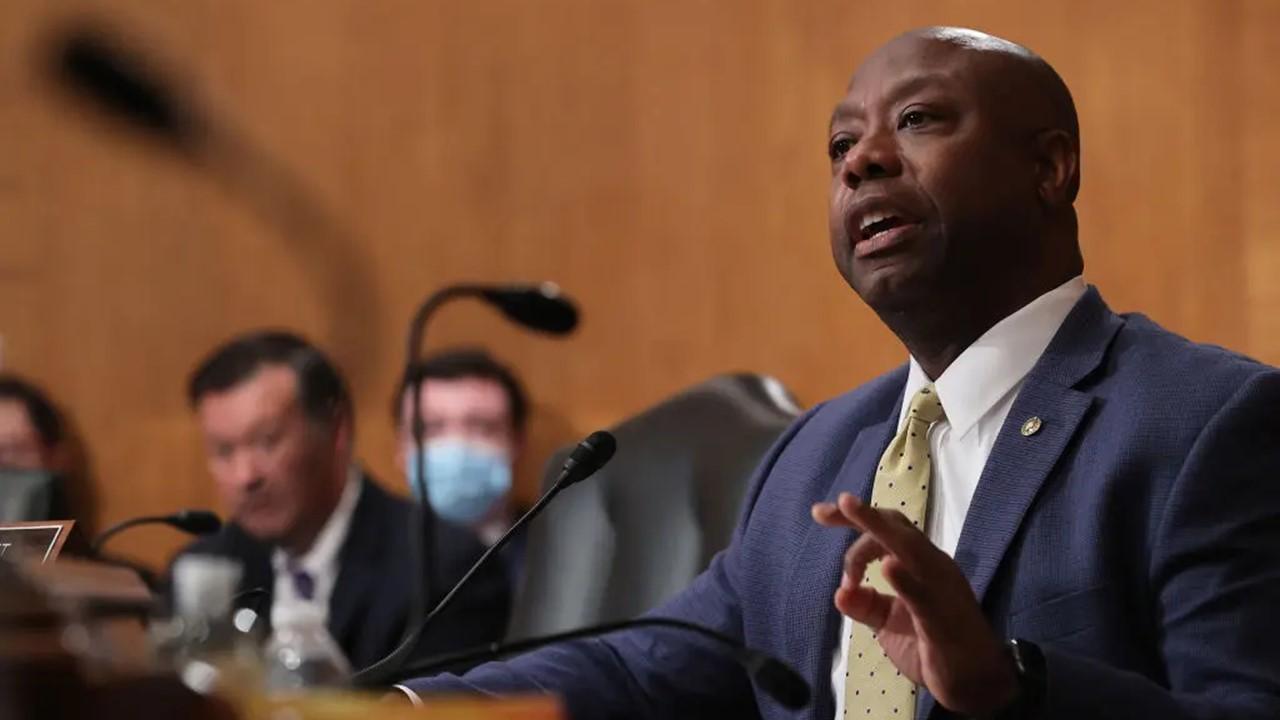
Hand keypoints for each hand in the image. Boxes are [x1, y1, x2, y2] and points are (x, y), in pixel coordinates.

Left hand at [812, 492, 1016, 714]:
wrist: (975, 685)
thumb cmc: (933, 649)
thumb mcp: (889, 625)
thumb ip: (866, 606)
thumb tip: (839, 593)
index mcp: (922, 565)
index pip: (889, 530)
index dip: (856, 518)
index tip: (820, 512)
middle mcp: (932, 566)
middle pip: (896, 528)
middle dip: (860, 515)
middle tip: (821, 512)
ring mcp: (939, 588)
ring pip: (908, 548)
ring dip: (876, 528)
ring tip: (850, 508)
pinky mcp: (941, 616)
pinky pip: (922, 593)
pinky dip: (905, 579)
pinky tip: (887, 567)